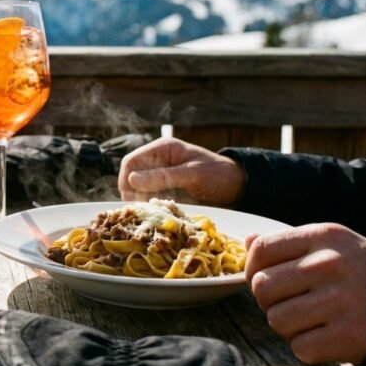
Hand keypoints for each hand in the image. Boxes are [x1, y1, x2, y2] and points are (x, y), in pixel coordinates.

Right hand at [118, 137, 244, 205]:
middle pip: (132, 177)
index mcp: (162, 149)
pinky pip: (151, 200)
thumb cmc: (218, 174)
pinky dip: (151, 208)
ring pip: (139, 191)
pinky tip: (157, 216)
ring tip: (149, 216)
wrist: (238, 187)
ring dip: (141, 203)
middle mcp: (158, 162)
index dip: (126, 179)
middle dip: (132, 194)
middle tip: (140, 211)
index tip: (129, 198)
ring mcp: (161, 178)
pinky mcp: (167, 192)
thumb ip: (163, 176)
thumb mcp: (192, 174)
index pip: (131, 162)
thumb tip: (132, 180)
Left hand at [246, 224, 365, 364]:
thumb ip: (285, 242)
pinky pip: (300, 347)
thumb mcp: (325, 243)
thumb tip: (248, 240)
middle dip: (269, 300)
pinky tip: (324, 334)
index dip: (252, 268)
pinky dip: (307, 347)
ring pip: (276, 320)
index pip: (261, 250)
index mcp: (322, 237)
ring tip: (309, 318)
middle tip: (291, 301)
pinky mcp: (350, 335)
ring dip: (287, 325)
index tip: (264, 278)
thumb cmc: (353, 270)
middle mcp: (331, 265)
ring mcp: (341, 301)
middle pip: (262, 288)